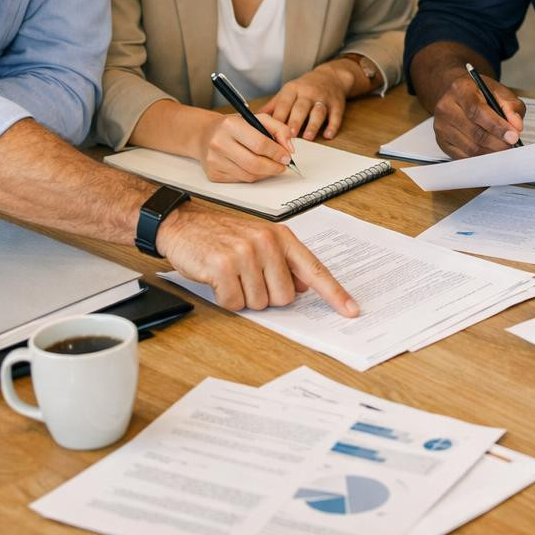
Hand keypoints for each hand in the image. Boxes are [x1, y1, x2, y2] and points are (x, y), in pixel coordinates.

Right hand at [156, 202, 358, 315]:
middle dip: (266, 296)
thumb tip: (306, 287)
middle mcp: (267, 243)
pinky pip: (234, 303)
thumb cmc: (222, 234)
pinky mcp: (222, 266)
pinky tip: (217, 279)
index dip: (335, 294)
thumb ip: (285, 262)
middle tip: (247, 277)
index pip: (315, 270)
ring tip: (231, 274)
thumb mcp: (259, 240)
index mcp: (281, 237)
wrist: (183, 223)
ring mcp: (245, 253)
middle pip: (284, 297)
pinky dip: (225, 298)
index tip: (352, 311)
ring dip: (243, 297)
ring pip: (259, 303)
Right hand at [197, 113, 294, 182]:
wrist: (205, 134)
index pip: (260, 144)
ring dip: (265, 173)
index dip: (278, 153)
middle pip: (255, 163)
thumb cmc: (234, 127)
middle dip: (274, 167)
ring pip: (249, 175)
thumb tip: (289, 148)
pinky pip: (240, 180)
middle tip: (282, 166)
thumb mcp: (257, 119)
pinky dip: (253, 176)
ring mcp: (214, 160)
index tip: (287, 156)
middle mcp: (219, 142)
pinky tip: (254, 168)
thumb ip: (278, 128)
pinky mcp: (213, 174)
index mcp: (230, 125)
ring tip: (270, 166)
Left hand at [262, 62, 353, 140]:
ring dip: (313, 124)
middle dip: (295, 121)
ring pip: (318, 111)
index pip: (284, 103)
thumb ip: (272, 106)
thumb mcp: (287, 92)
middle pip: (300, 107)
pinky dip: (332, 126)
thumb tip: (252, 119)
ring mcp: (323, 98)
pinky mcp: (337, 104)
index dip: (278, 117)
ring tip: (307, 137)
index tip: (272, 131)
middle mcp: (308, 93)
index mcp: (293, 90)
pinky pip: (336, 116)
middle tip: (289, 135)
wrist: (331, 77)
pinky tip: (328, 135)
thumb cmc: (305, 89)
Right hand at [430, 69, 525, 157]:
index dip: (497, 126)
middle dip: (497, 143)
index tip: (513, 136)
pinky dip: (480, 158)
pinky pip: (463, 156)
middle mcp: (446, 108)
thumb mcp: (498, 91)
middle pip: (474, 132)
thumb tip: (516, 126)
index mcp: (460, 90)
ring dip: (491, 152)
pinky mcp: (442, 141)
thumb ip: (511, 106)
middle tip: (512, 145)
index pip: (477, 111)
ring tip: (504, 149)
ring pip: (469, 148)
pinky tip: (491, 153)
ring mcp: (441, 126)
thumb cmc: (478, 93)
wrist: (457, 95)